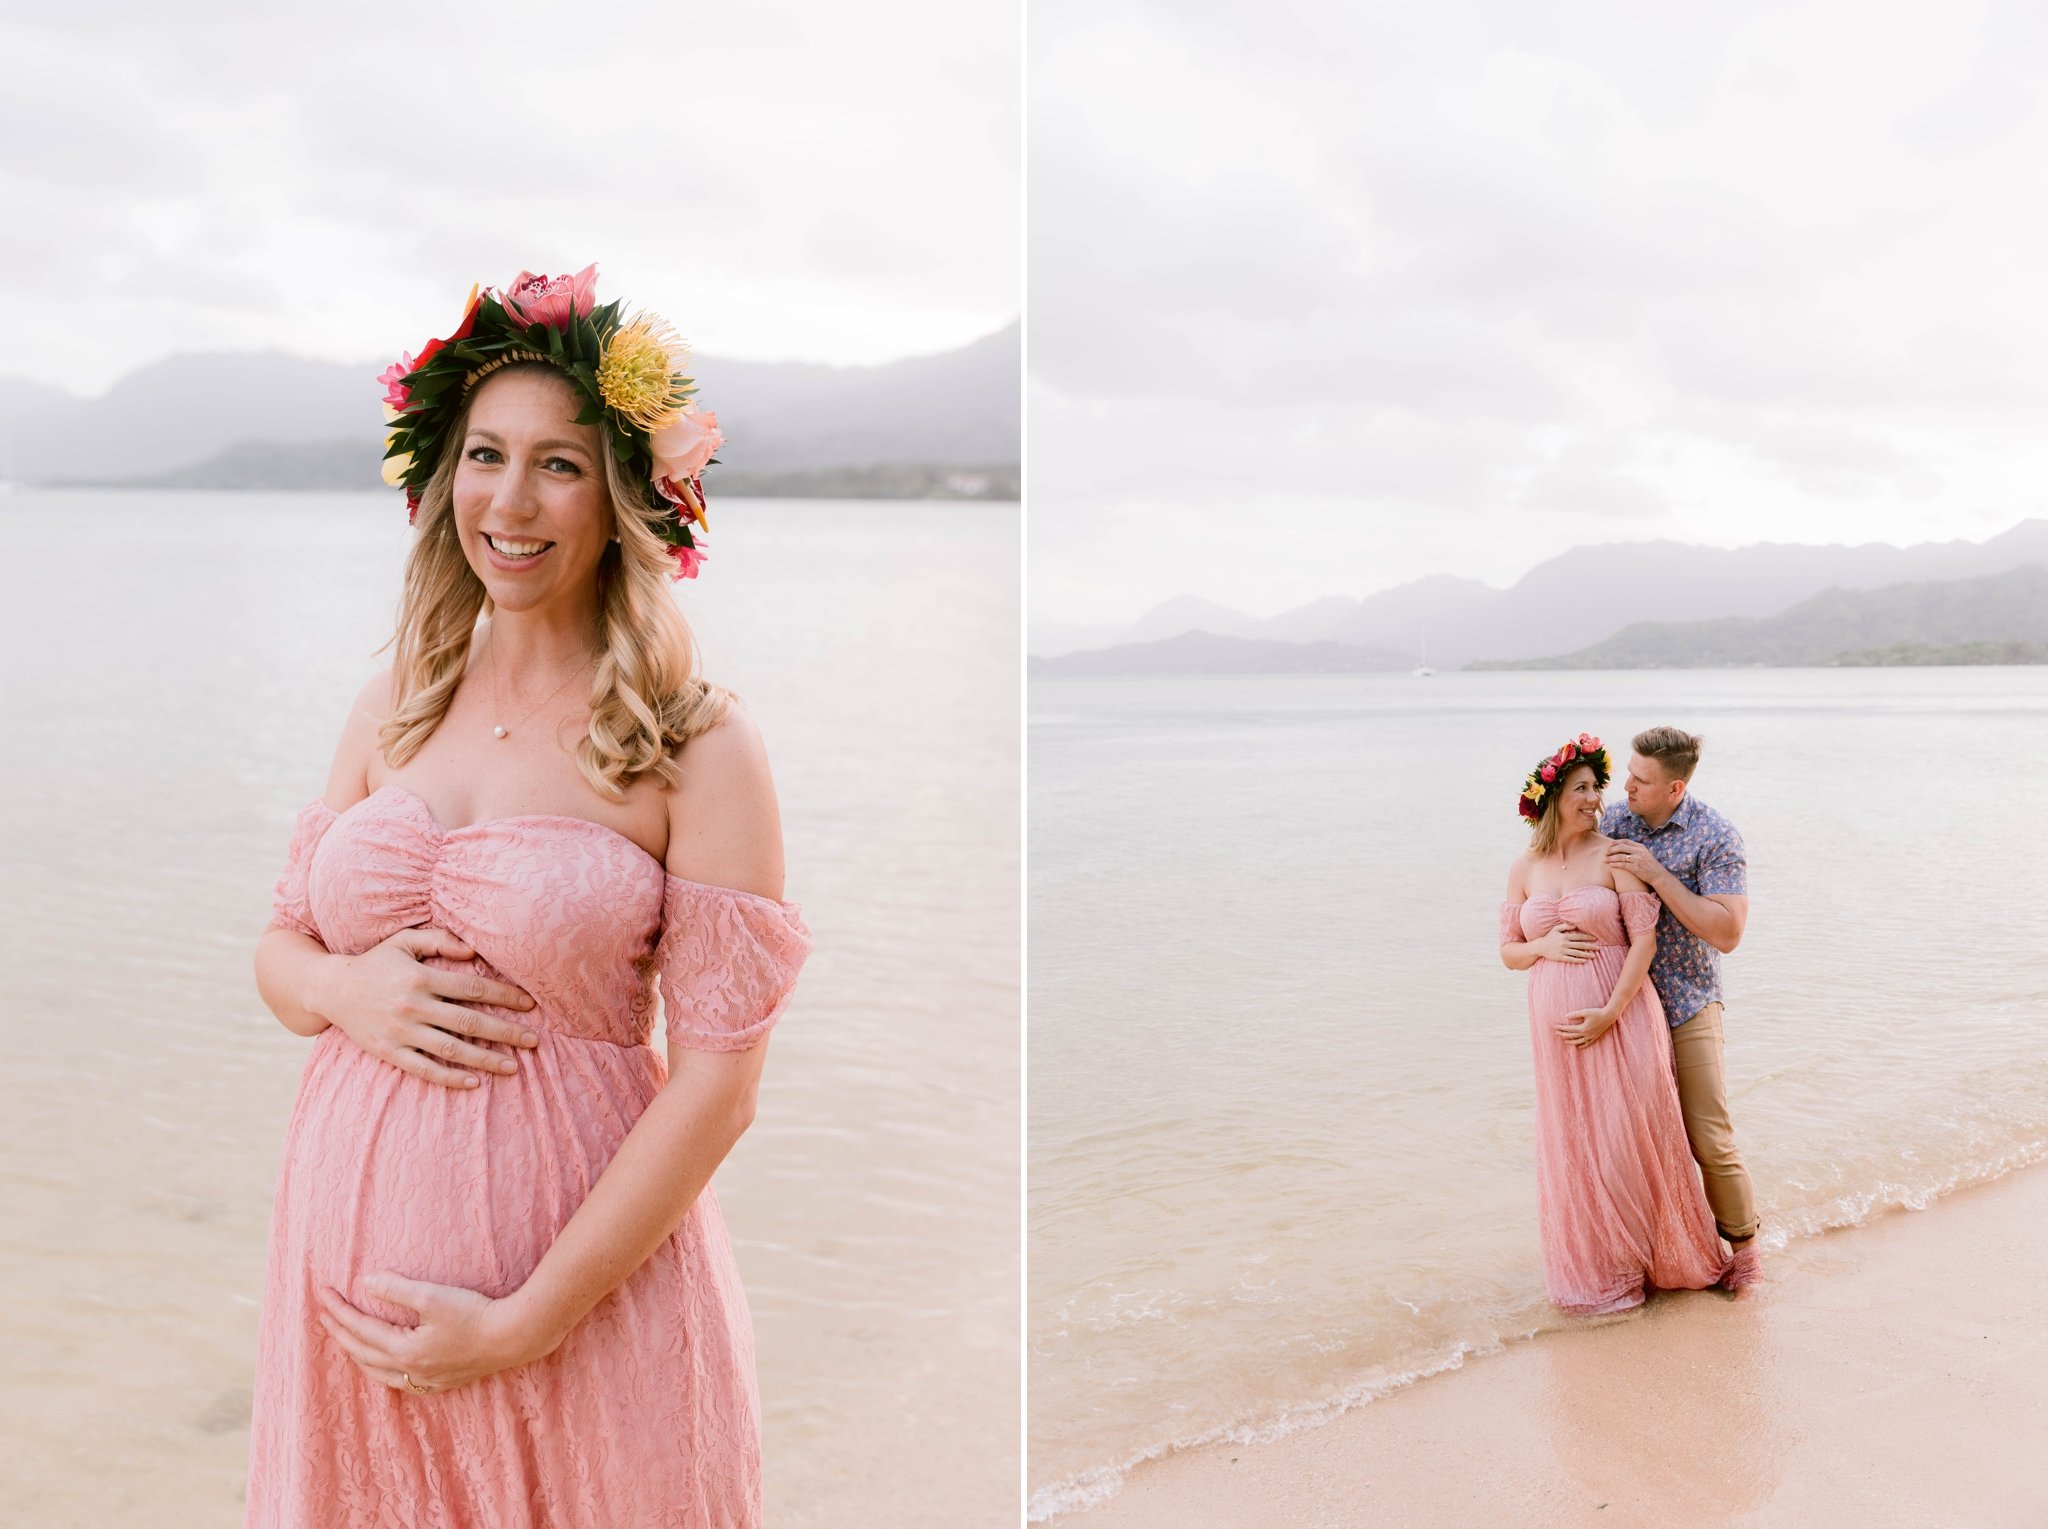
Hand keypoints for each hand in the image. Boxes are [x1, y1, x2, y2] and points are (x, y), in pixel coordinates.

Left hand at [315, 1273, 556, 1394]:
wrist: (513, 1337)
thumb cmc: (475, 1313)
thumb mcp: (433, 1296)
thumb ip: (397, 1290)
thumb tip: (365, 1282)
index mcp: (404, 1349)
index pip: (359, 1328)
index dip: (337, 1310)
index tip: (320, 1292)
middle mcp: (409, 1370)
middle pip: (361, 1352)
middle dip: (338, 1331)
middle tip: (322, 1313)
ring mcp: (425, 1380)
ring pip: (377, 1373)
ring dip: (357, 1354)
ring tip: (345, 1341)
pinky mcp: (441, 1382)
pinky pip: (398, 1382)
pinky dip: (382, 1371)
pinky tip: (385, 1365)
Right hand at [316, 928, 540, 1087]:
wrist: (330, 988)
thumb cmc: (375, 962)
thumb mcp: (405, 941)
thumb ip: (440, 940)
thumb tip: (474, 951)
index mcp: (421, 978)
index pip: (473, 987)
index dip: (504, 996)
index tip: (530, 1005)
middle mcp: (413, 1006)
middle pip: (468, 1021)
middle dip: (505, 1032)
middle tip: (533, 1041)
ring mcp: (400, 1031)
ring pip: (451, 1049)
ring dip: (484, 1059)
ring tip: (513, 1066)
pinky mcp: (388, 1052)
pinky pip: (423, 1068)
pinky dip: (448, 1077)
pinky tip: (473, 1083)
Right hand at [1532, 922, 1596, 963]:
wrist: (1540, 946)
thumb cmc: (1549, 937)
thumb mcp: (1555, 929)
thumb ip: (1565, 926)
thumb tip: (1575, 926)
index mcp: (1565, 936)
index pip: (1579, 937)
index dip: (1588, 937)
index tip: (1595, 939)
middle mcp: (1564, 943)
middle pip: (1580, 945)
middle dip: (1590, 946)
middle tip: (1598, 948)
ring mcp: (1562, 951)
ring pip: (1577, 953)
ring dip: (1586, 954)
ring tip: (1594, 956)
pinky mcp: (1560, 957)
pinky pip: (1570, 959)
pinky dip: (1578, 960)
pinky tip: (1584, 961)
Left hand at [1555, 1006, 1617, 1047]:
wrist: (1609, 1016)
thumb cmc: (1597, 1012)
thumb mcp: (1585, 1011)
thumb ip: (1575, 1014)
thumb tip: (1565, 1016)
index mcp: (1583, 1028)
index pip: (1569, 1029)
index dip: (1561, 1028)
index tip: (1555, 1027)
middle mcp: (1586, 1034)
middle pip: (1572, 1036)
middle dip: (1563, 1034)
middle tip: (1556, 1033)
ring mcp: (1591, 1036)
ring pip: (1579, 1041)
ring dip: (1571, 1041)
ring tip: (1564, 1041)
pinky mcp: (1595, 1037)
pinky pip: (1588, 1043)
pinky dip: (1582, 1045)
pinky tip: (1578, 1047)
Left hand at [1602, 841, 1664, 888]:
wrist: (1657, 875)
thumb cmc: (1650, 864)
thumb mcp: (1644, 853)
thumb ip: (1635, 849)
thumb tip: (1622, 846)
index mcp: (1640, 847)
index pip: (1625, 841)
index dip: (1616, 842)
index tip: (1608, 844)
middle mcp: (1639, 851)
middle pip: (1621, 847)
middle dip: (1611, 849)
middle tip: (1604, 852)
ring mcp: (1637, 859)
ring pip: (1620, 856)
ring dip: (1611, 858)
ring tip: (1604, 859)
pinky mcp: (1636, 868)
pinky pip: (1622, 864)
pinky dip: (1615, 864)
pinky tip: (1610, 865)